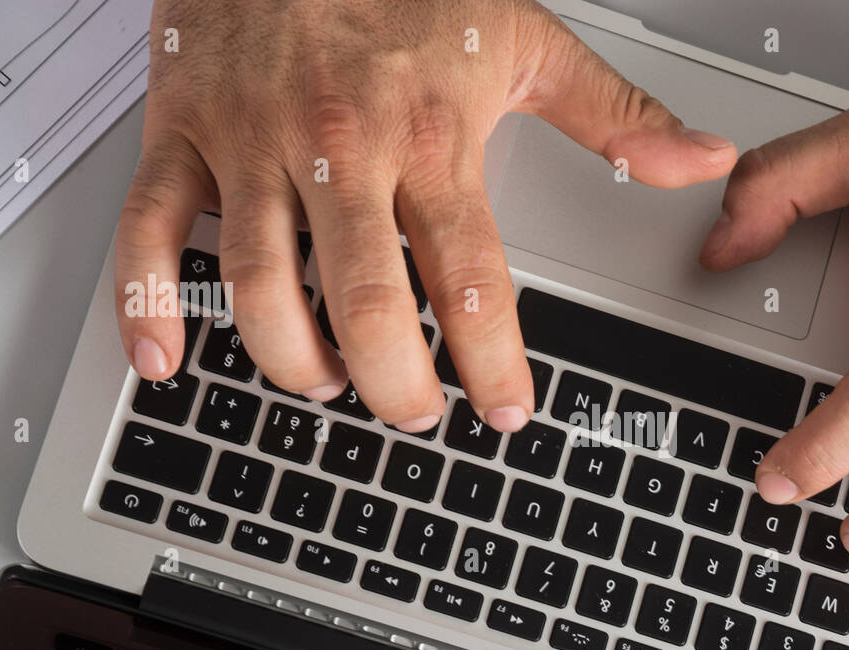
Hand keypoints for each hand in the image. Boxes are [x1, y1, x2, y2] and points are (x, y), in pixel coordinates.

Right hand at [117, 0, 735, 431]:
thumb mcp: (526, 37)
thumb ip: (615, 117)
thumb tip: (700, 162)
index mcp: (429, 136)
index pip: (470, 278)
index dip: (493, 362)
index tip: (506, 409)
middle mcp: (338, 147)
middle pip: (362, 299)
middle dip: (393, 380)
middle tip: (416, 412)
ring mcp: (250, 143)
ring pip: (257, 279)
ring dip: (292, 356)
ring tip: (327, 385)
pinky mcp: (180, 132)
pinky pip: (149, 229)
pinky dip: (147, 303)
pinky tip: (166, 364)